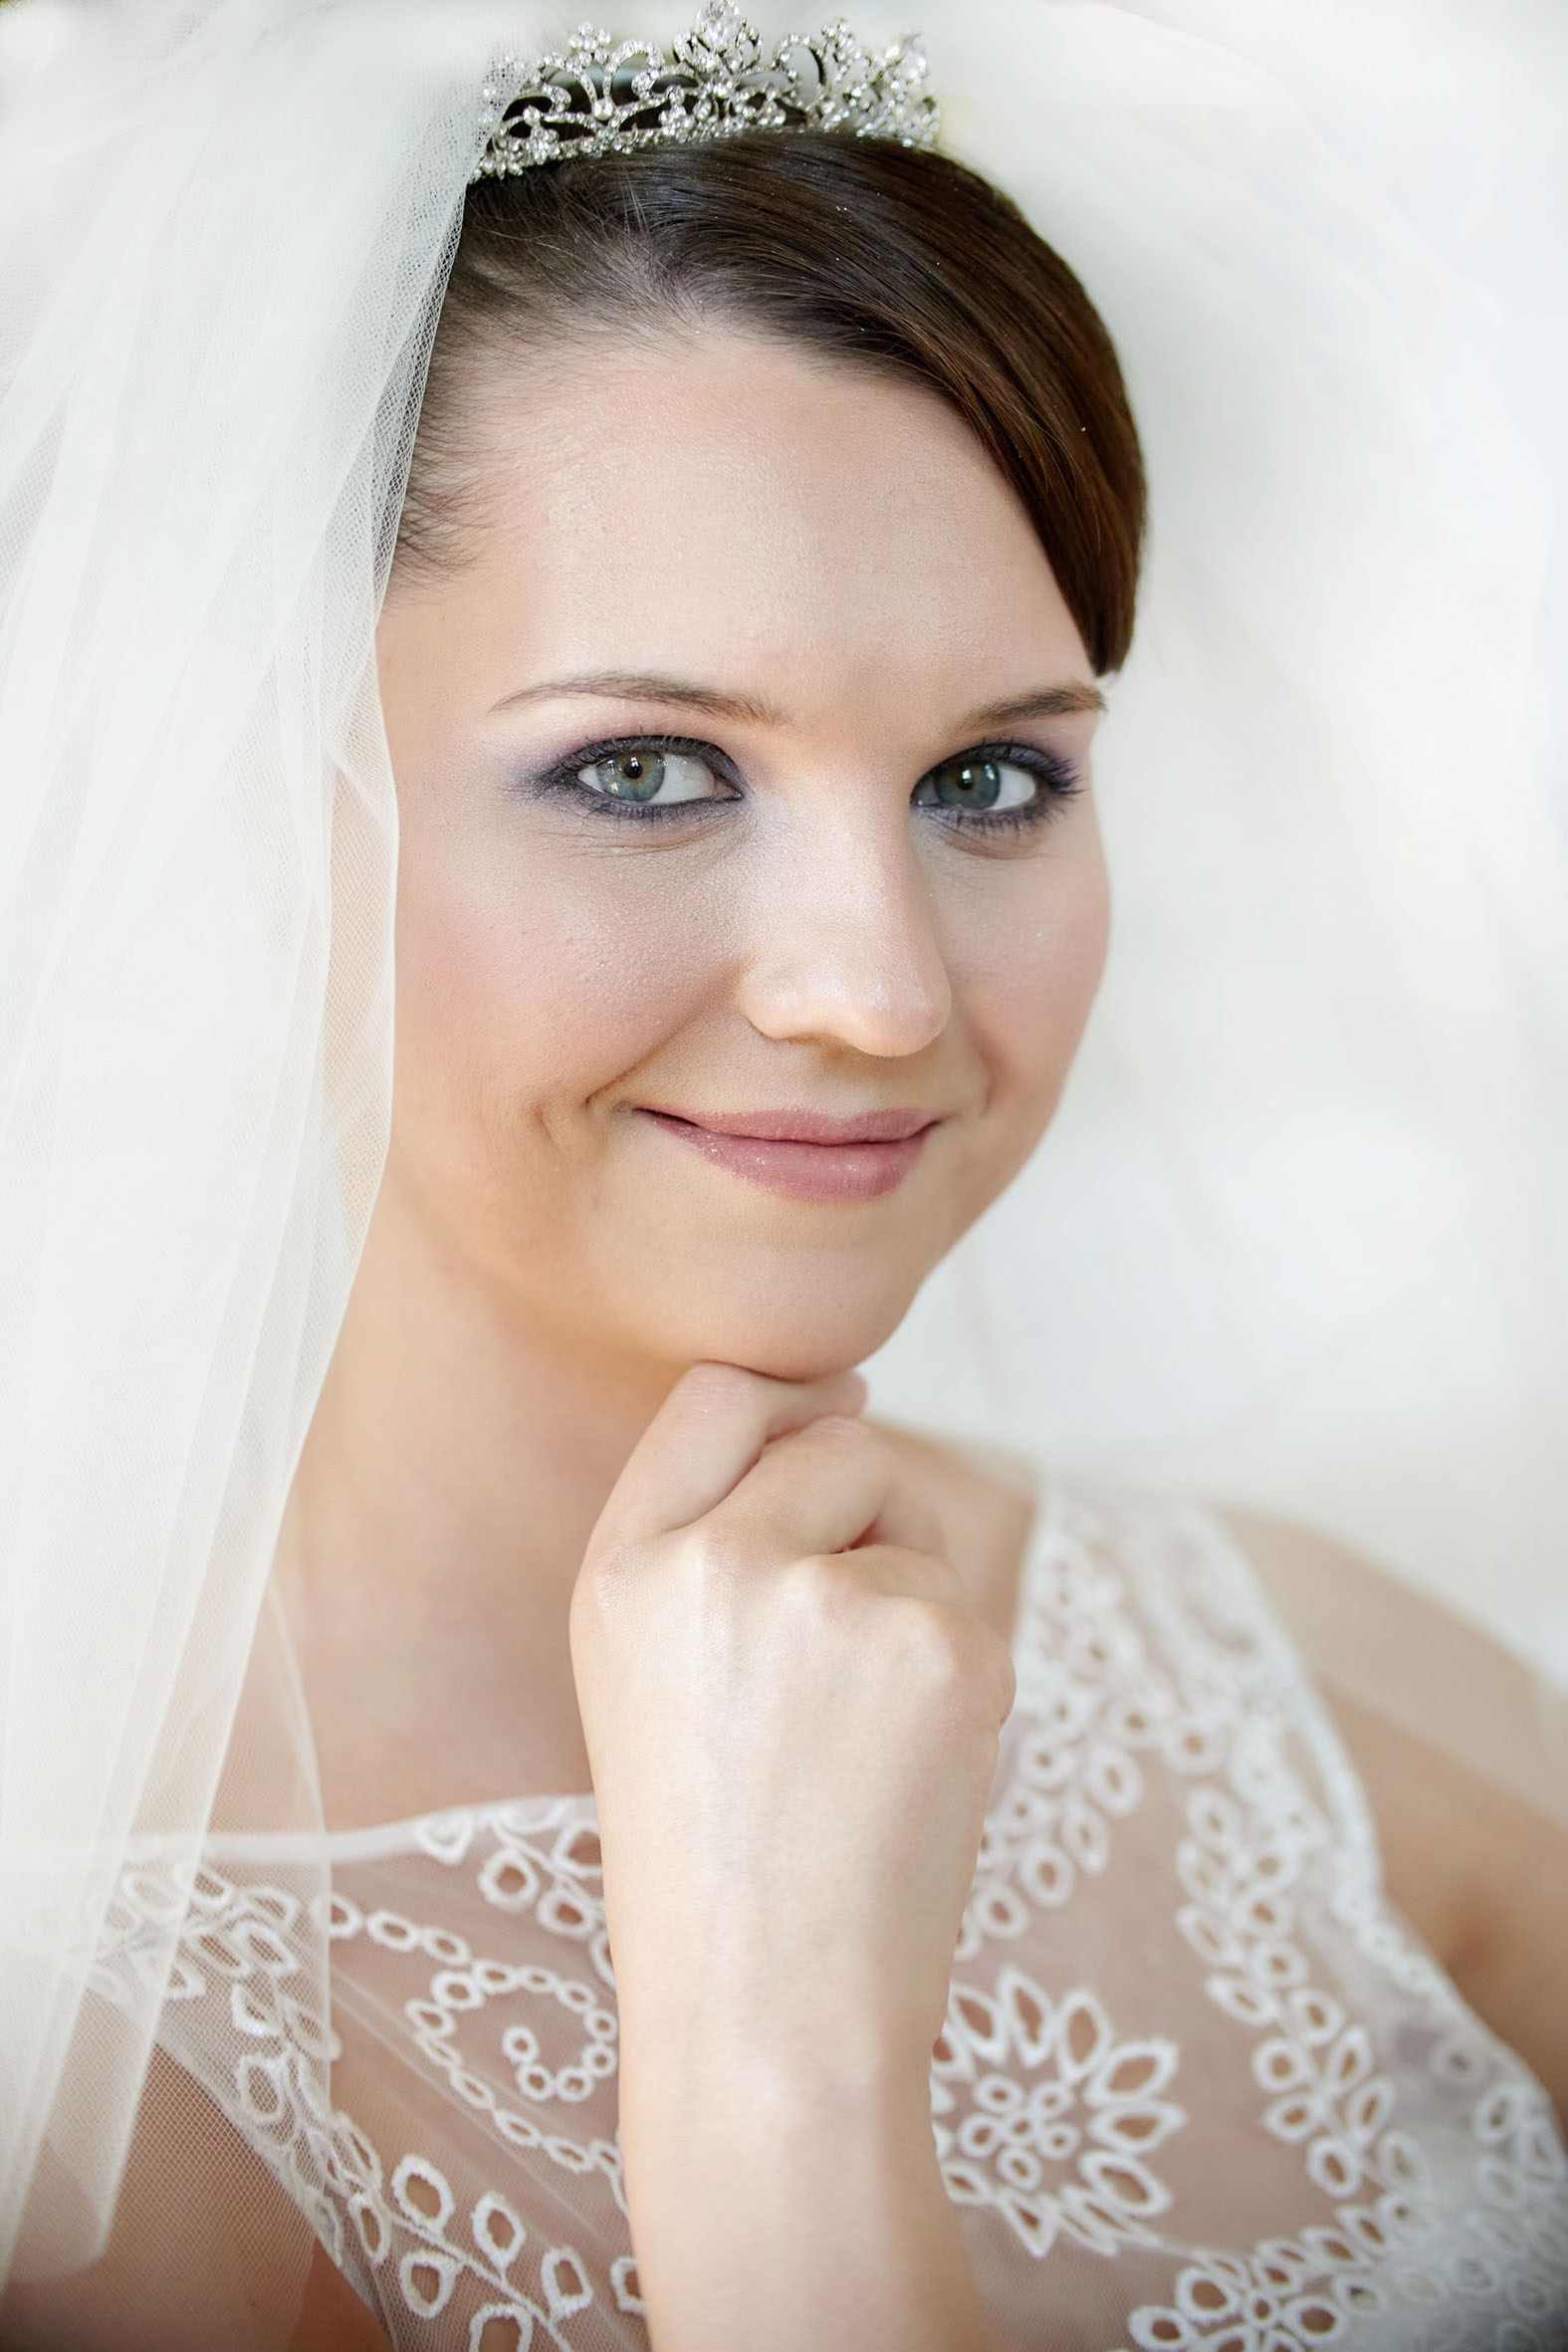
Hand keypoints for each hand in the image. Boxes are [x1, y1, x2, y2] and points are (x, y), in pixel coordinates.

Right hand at [569, 1361, 1012, 2349]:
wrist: (768, 2012)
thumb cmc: (712, 1850)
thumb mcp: (646, 1671)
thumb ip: (708, 1533)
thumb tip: (849, 1409)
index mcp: (622, 1567)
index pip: (718, 1395)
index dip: (790, 1398)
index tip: (831, 1413)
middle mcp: (715, 1560)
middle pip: (841, 1442)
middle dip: (865, 1515)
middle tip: (833, 1661)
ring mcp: (830, 1599)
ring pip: (917, 1526)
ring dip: (910, 1597)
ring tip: (853, 1738)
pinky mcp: (941, 1646)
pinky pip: (972, 1606)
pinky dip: (957, 1675)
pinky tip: (905, 1769)